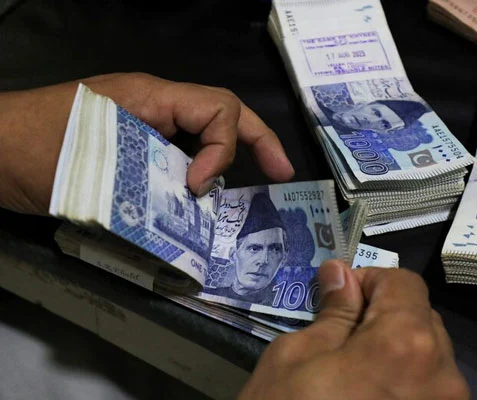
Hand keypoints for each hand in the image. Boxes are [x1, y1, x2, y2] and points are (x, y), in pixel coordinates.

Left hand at [0, 72, 293, 214]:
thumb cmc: (31, 151)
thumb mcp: (97, 160)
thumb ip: (154, 176)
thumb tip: (198, 201)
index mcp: (150, 97)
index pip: (217, 108)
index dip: (224, 148)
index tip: (201, 187)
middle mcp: (152, 107)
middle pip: (222, 113)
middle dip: (258, 140)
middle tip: (281, 173)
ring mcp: (141, 126)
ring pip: (201, 135)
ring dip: (226, 162)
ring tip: (240, 200)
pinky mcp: (129, 150)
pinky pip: (176, 156)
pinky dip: (194, 177)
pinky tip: (196, 206)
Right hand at [238, 261, 469, 399]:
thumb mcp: (295, 359)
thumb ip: (332, 312)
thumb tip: (342, 272)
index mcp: (407, 343)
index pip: (404, 283)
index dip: (369, 281)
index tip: (339, 299)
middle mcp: (444, 375)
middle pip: (422, 319)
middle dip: (385, 317)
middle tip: (341, 338)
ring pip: (430, 358)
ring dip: (397, 353)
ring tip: (355, 377)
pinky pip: (430, 391)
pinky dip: (405, 384)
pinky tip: (371, 399)